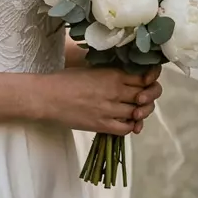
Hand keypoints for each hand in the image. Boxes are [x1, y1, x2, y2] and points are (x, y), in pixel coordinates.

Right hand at [37, 65, 162, 135]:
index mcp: (113, 74)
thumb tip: (126, 76)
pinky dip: (131, 126)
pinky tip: (127, 122)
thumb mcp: (92, 69)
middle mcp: (115, 91)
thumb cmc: (65, 79)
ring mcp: (110, 109)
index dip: (149, 81)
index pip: (144, 78)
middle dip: (147, 97)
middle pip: (145, 95)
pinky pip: (126, 128)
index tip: (146, 83)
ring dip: (140, 112)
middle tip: (142, 98)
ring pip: (138, 112)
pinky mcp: (103, 125)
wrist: (47, 97)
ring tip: (135, 110)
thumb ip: (111, 72)